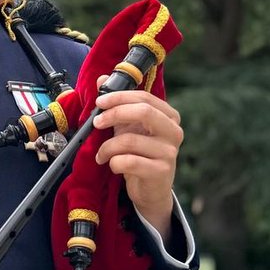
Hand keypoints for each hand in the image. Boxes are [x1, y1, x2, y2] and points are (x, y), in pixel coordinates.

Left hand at [92, 74, 183, 238]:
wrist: (150, 189)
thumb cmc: (139, 154)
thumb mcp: (128, 126)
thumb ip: (117, 104)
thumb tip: (101, 79)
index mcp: (168, 116)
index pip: (144, 98)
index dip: (119, 97)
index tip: (99, 102)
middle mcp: (173, 132)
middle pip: (143, 112)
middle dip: (114, 114)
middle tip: (96, 122)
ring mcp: (169, 152)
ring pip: (129, 140)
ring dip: (107, 147)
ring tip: (101, 154)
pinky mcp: (161, 171)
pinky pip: (128, 162)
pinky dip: (113, 162)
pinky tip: (112, 165)